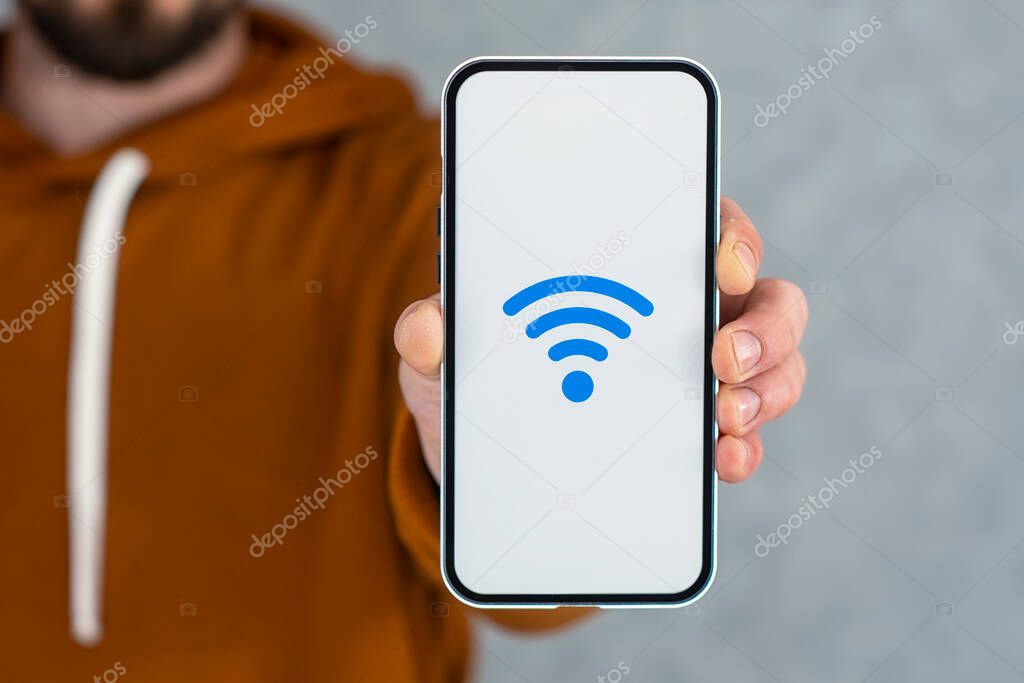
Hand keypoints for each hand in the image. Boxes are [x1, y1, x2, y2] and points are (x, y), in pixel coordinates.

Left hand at [394, 197, 806, 483]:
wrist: (486, 460)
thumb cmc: (477, 376)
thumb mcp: (448, 351)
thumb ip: (433, 331)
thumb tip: (424, 329)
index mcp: (633, 262)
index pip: (702, 224)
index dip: (729, 234)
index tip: (722, 263)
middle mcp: (681, 309)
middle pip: (762, 296)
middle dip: (764, 326)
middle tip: (724, 359)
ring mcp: (697, 371)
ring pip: (773, 363)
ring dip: (767, 389)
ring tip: (725, 418)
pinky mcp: (698, 431)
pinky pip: (747, 433)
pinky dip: (746, 448)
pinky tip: (723, 459)